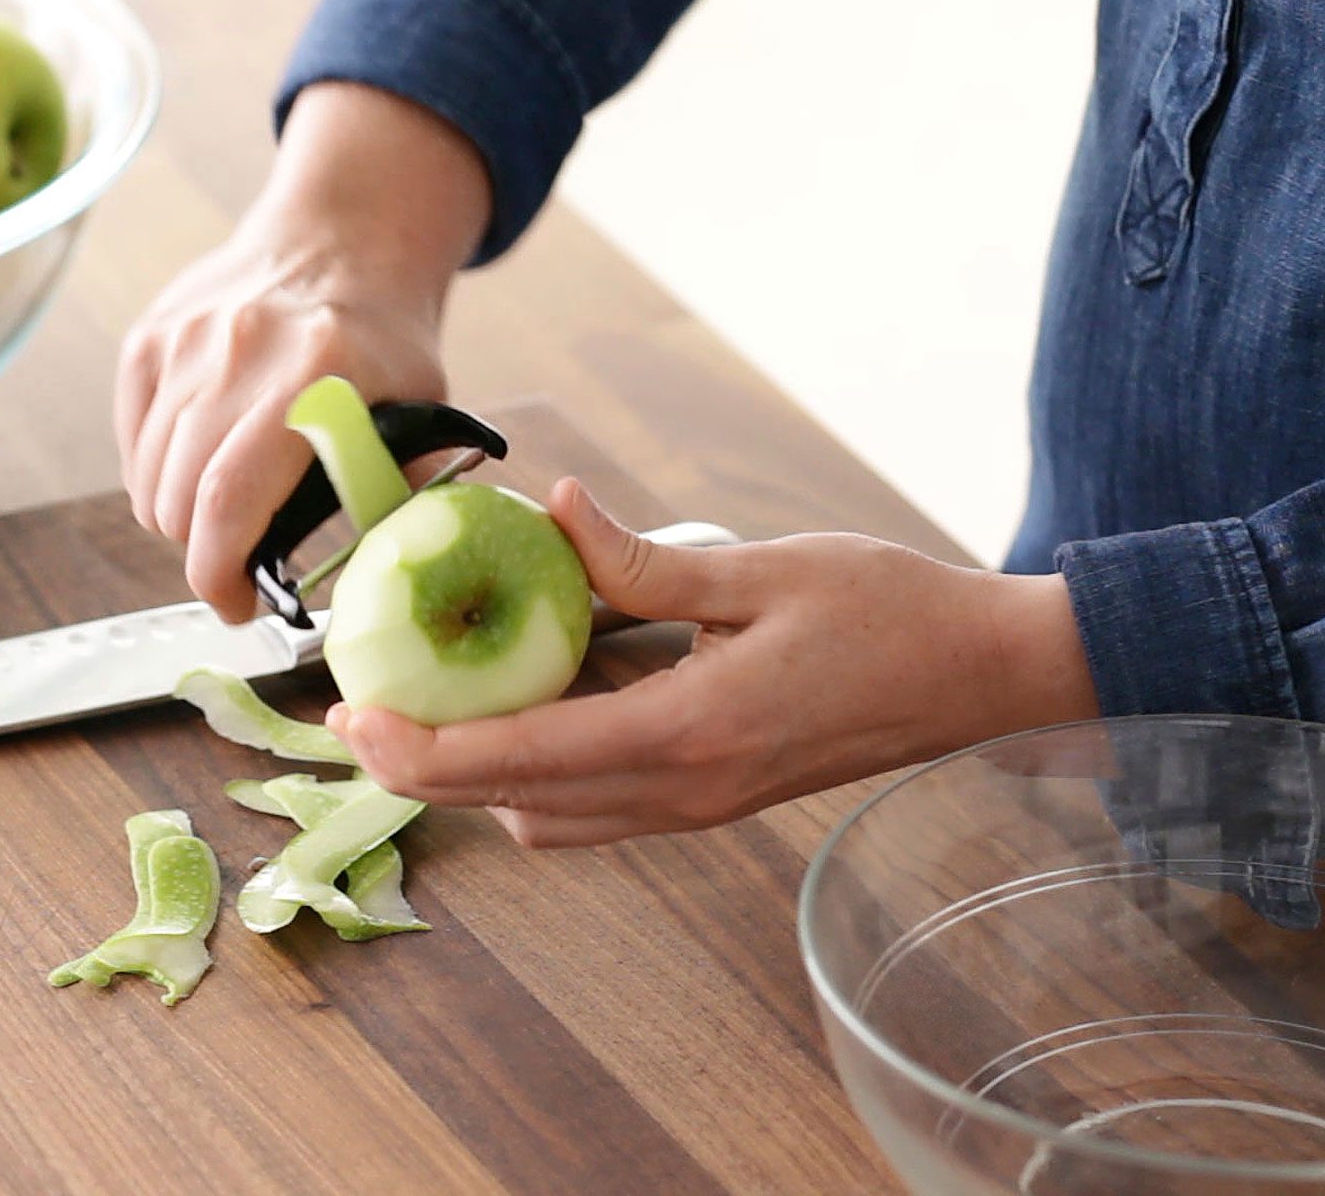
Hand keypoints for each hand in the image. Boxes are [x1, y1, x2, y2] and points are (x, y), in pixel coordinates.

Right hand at [116, 83, 490, 622]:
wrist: (343, 234)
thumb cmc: (386, 335)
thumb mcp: (426, 404)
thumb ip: (409, 483)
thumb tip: (391, 567)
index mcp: (313, 374)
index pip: (231, 497)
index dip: (219, 572)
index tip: (236, 607)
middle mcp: (238, 352)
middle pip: (178, 497)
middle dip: (203, 555)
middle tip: (237, 567)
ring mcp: (185, 340)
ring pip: (147, 477)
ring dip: (179, 517)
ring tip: (225, 517)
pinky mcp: (150, 337)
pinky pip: (133, 440)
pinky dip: (156, 474)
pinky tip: (201, 468)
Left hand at [327, 479, 1100, 846]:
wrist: (982, 677)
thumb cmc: (891, 613)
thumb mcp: (766, 569)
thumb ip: (645, 561)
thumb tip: (554, 513)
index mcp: (689, 734)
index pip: (519, 761)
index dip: (422, 748)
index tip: (351, 718)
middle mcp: (683, 793)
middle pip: (513, 806)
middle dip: (425, 769)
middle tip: (361, 711)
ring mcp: (697, 808)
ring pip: (548, 820)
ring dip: (476, 779)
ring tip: (430, 707)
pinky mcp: (709, 802)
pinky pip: (592, 811)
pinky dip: (533, 778)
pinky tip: (524, 711)